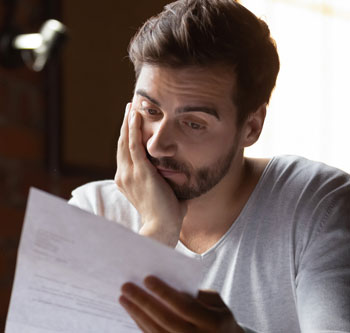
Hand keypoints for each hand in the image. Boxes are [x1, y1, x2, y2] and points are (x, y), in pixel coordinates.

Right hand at [115, 103, 186, 246]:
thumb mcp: (162, 194)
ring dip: (128, 122)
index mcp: (127, 181)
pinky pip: (134, 144)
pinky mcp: (139, 171)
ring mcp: (129, 173)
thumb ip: (167, 182)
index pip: (125, 154)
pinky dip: (133, 128)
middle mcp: (124, 175)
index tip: (132, 124)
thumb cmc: (166, 214)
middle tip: (129, 108)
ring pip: (126, 141)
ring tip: (131, 106)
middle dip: (126, 125)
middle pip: (122, 144)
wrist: (162, 228)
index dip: (127, 137)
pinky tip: (135, 115)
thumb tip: (180, 176)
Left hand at [119, 276, 242, 332]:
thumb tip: (170, 284)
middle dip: (144, 302)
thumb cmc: (218, 316)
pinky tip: (132, 312)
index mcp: (212, 322)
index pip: (184, 306)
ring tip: (124, 298)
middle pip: (165, 319)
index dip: (165, 293)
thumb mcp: (217, 302)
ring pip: (156, 332)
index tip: (147, 278)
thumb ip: (197, 294)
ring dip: (137, 314)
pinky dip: (141, 325)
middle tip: (126, 287)